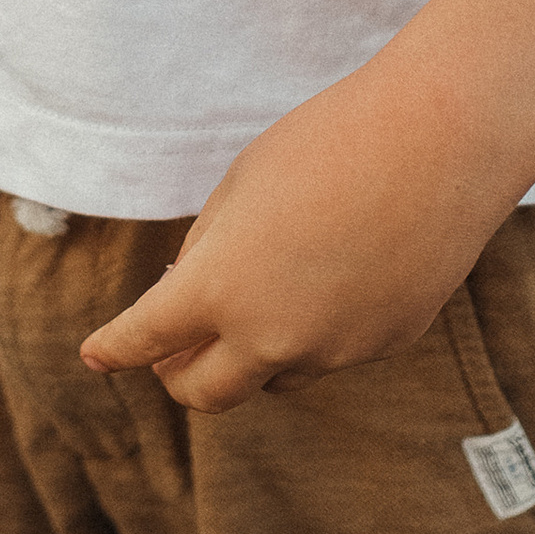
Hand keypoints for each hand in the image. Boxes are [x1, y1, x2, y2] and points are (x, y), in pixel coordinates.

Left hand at [79, 57, 506, 412]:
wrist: (439, 139)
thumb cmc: (327, 143)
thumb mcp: (241, 186)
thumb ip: (208, 251)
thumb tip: (191, 300)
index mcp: (218, 291)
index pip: (145, 340)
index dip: (113, 350)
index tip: (95, 355)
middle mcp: (273, 338)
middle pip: (206, 394)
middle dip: (177, 375)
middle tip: (168, 352)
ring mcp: (335, 350)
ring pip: (273, 375)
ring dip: (249, 353)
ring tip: (256, 296)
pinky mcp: (386, 343)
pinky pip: (332, 350)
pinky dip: (313, 329)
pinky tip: (333, 272)